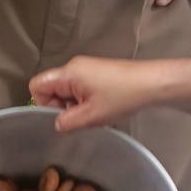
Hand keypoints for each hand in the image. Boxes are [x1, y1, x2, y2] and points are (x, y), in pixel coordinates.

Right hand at [30, 56, 153, 130]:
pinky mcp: (97, 72)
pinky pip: (79, 88)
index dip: (43, 104)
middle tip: (80, 119)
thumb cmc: (122, 97)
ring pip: (66, 90)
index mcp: (68, 73)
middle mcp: (74, 67)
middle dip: (61, 107)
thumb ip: (67, 122)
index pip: (37, 85)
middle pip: (52, 88)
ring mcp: (86, 68)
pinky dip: (84, 101)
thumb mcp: (91, 116)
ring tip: (94, 114)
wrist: (153, 83)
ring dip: (75, 106)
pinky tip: (101, 109)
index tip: (61, 116)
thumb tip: (56, 124)